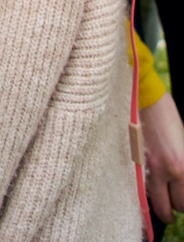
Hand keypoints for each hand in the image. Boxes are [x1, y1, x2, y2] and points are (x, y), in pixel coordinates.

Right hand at [141, 92, 183, 222]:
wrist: (143, 96)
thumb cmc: (165, 116)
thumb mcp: (181, 144)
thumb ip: (180, 168)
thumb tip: (178, 184)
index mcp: (179, 167)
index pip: (183, 203)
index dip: (182, 206)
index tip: (180, 207)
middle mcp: (161, 171)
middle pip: (167, 208)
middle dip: (170, 210)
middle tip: (171, 209)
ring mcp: (142, 167)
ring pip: (150, 200)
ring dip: (155, 200)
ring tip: (157, 197)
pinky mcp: (129, 160)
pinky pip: (138, 185)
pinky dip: (142, 188)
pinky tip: (144, 183)